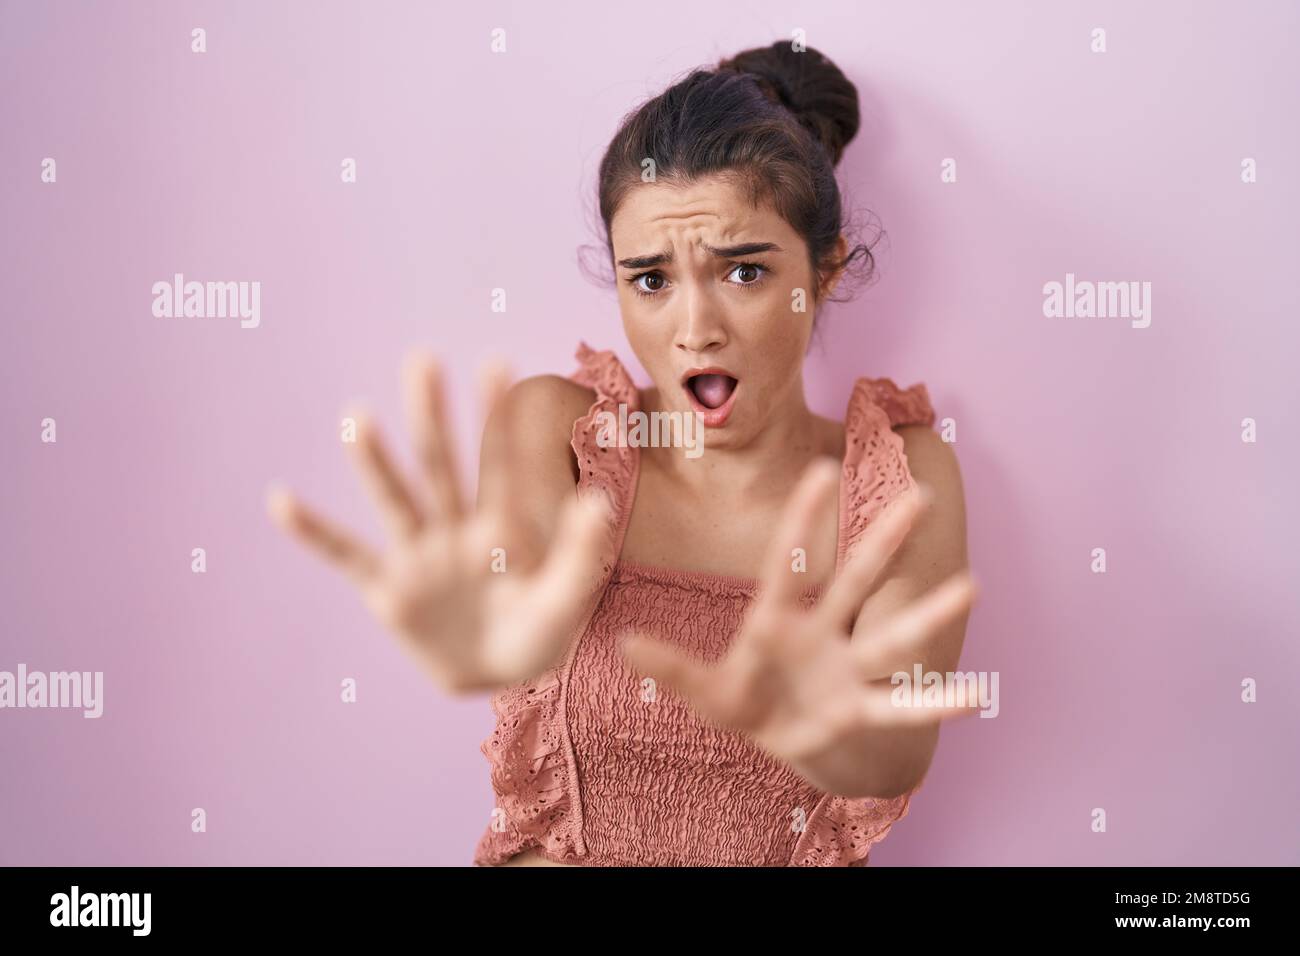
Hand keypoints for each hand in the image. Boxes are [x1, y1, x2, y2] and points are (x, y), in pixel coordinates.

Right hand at [266, 353, 612, 693]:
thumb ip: (579, 553)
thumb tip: (599, 500)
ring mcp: (418, 555)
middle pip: (441, 465)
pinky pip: (347, 555)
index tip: (498, 362)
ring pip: (395, 500)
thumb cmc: (537, 633)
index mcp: (501, 526)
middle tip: (422, 361)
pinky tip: (280, 500)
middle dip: (431, 417)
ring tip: (357, 417)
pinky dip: (314, 532)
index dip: (497, 417)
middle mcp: (455, 529)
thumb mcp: (565, 600)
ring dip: (375, 461)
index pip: (499, 463)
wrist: (496, 675)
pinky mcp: (388, 589)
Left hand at [619, 458, 978, 793]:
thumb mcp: (702, 689)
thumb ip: (669, 668)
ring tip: (971, 586)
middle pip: (854, 578)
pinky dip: (932, 703)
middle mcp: (819, 631)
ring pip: (889, 634)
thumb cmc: (738, 699)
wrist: (774, 736)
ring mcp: (844, 667)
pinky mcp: (858, 708)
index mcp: (775, 617)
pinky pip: (899, 705)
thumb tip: (623, 643)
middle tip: (919, 494)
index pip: (789, 558)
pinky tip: (976, 695)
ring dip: (927, 612)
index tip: (823, 467)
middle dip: (884, 541)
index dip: (804, 515)